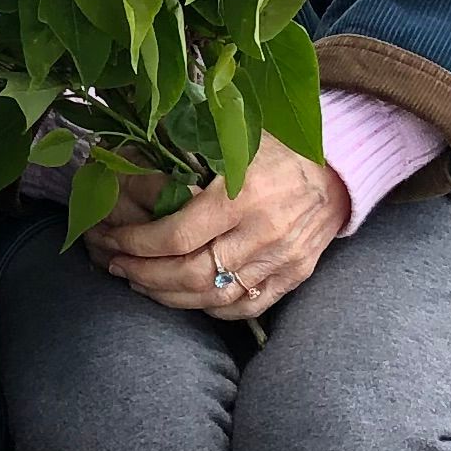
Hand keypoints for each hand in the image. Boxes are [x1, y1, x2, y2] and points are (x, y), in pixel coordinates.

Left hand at [85, 130, 348, 318]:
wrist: (338, 172)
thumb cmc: (275, 150)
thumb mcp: (234, 141)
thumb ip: (188, 154)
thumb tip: (126, 162)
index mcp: (243, 194)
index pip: (176, 236)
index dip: (136, 244)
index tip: (112, 241)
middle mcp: (264, 232)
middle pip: (190, 274)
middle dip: (144, 276)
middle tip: (118, 266)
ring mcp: (282, 260)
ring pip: (213, 297)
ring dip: (169, 296)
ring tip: (142, 284)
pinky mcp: (293, 277)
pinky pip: (245, 308)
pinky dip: (209, 309)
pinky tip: (185, 297)